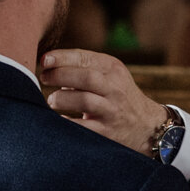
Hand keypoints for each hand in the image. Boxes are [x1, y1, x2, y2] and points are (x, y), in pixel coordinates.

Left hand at [41, 48, 167, 152]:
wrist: (146, 126)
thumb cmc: (117, 96)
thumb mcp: (110, 75)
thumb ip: (84, 67)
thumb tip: (47, 66)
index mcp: (113, 69)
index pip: (85, 58)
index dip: (61, 58)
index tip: (44, 60)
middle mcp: (115, 88)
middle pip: (85, 77)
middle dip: (59, 76)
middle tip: (44, 78)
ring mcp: (112, 111)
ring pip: (84, 101)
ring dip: (61, 99)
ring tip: (52, 100)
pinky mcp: (107, 132)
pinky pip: (83, 128)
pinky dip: (67, 123)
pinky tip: (58, 120)